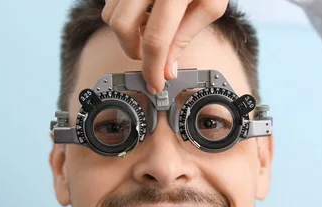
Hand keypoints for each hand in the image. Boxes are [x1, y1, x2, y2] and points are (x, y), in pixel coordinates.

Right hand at [102, 0, 228, 94]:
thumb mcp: (211, 5)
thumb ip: (186, 36)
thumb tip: (167, 68)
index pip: (157, 40)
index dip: (153, 68)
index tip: (154, 84)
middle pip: (122, 27)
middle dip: (133, 49)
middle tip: (150, 55)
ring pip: (110, 14)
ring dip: (126, 32)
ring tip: (149, 29)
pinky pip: (110, 0)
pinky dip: (122, 14)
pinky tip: (143, 13)